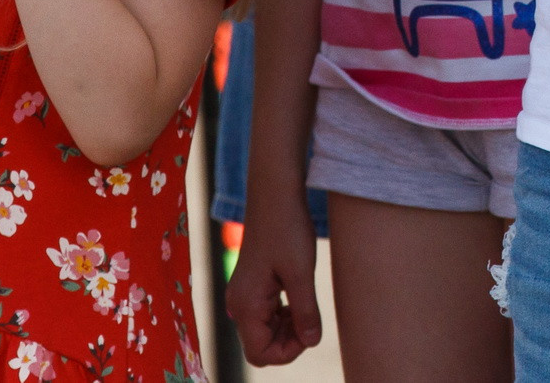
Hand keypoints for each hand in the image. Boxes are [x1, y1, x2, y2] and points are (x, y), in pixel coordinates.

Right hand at [226, 186, 322, 363]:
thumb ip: (306, 312)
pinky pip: (264, 316)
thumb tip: (312, 342)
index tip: (309, 331)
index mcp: (246, 306)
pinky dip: (282, 316)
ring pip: (263, 332)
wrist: (275, 196)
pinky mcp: (250, 287)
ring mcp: (242, 296)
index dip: (288, 352)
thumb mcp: (301, 273)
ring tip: (306, 306)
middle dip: (289, 340)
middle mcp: (238, 305)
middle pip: (261, 346)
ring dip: (287, 329)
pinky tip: (298, 297)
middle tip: (311, 318)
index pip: (260, 354)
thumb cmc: (288, 229)